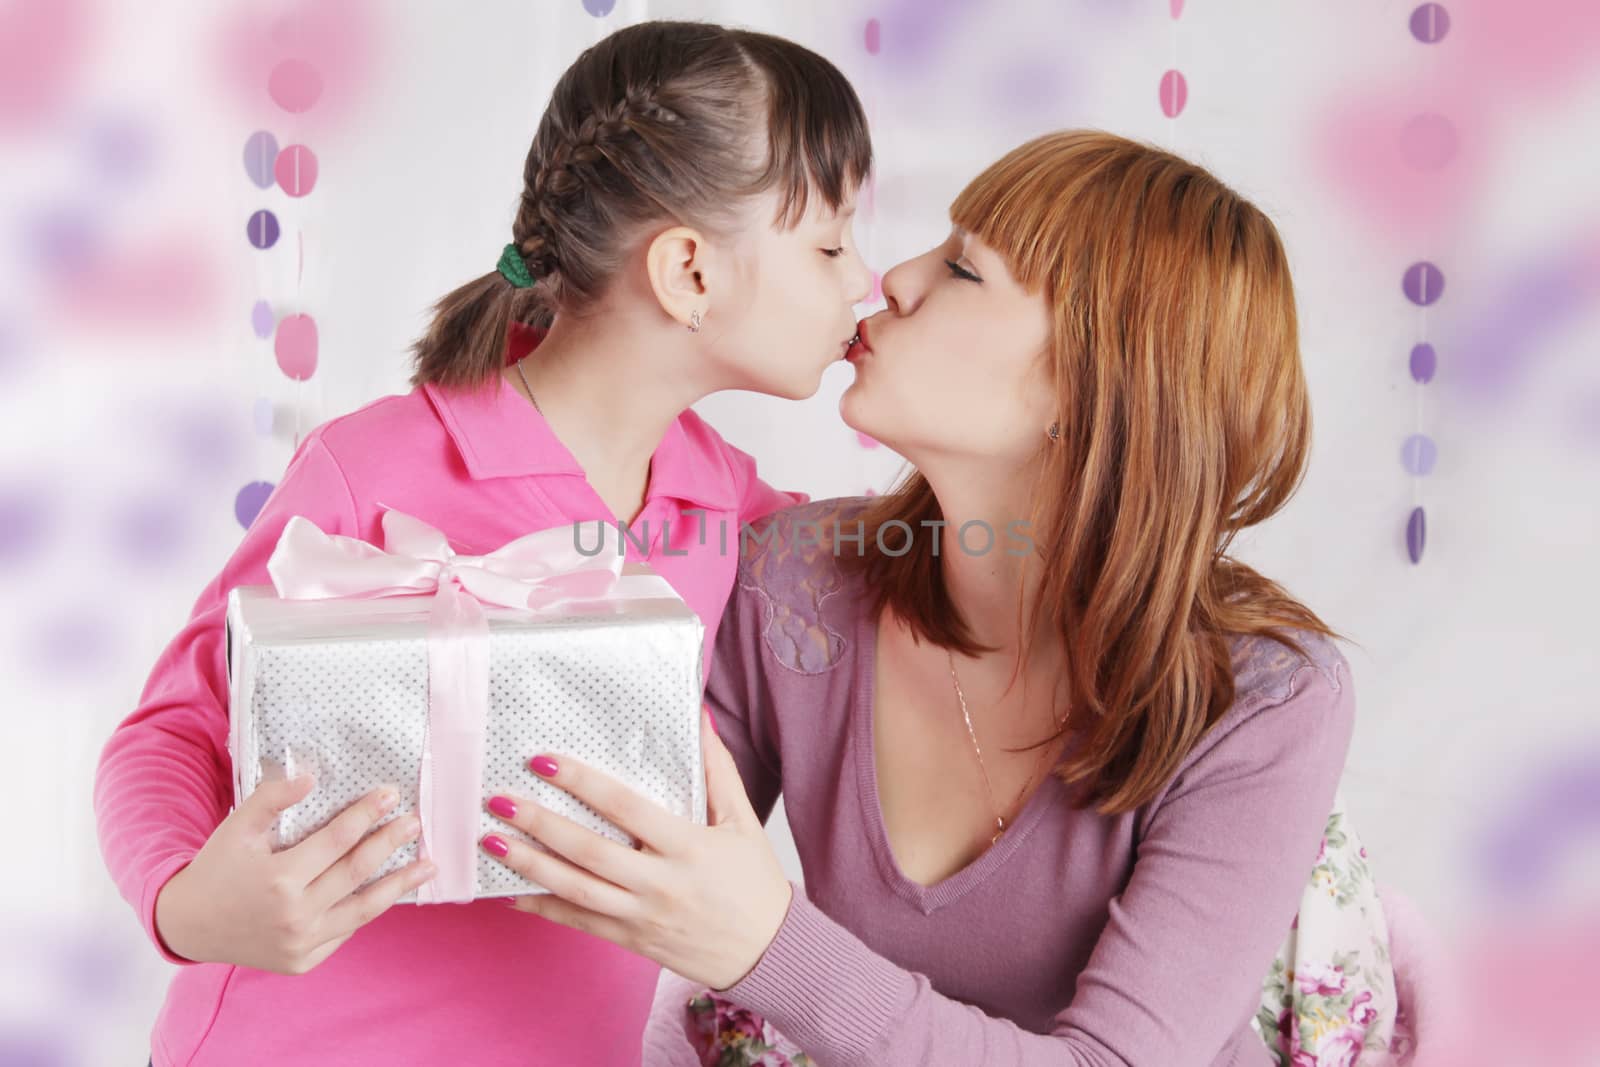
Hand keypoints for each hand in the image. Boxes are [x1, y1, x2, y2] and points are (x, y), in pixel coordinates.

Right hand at [153, 775, 437, 973]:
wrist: (188, 925)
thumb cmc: (217, 868)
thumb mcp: (237, 827)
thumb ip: (272, 798)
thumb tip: (311, 777)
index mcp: (279, 880)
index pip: (337, 840)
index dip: (366, 814)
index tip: (390, 795)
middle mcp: (294, 916)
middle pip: (357, 872)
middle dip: (390, 843)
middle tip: (415, 823)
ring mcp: (301, 944)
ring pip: (364, 909)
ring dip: (400, 885)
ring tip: (428, 866)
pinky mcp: (302, 962)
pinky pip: (344, 931)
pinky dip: (367, 910)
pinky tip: (387, 891)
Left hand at [485, 708, 792, 990]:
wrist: (769, 954)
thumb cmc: (756, 883)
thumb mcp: (744, 822)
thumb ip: (718, 770)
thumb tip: (700, 717)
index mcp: (688, 847)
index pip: (626, 808)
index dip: (582, 783)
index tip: (544, 761)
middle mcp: (660, 883)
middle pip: (590, 851)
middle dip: (540, 825)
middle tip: (499, 800)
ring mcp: (642, 915)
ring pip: (576, 890)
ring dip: (530, 865)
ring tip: (491, 841)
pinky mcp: (632, 940)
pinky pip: (580, 923)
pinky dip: (544, 907)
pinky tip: (511, 892)